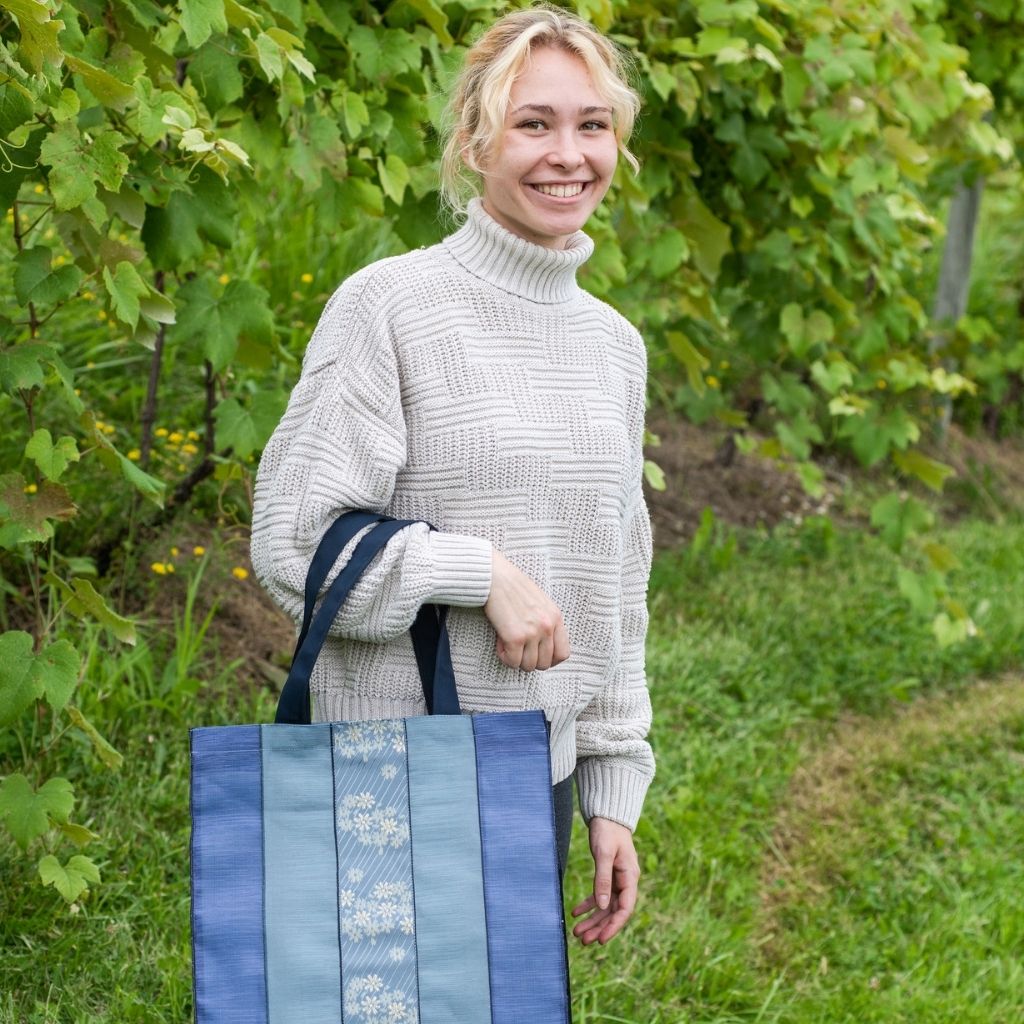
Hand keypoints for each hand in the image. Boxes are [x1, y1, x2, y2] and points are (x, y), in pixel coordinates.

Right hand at [483, 549, 570, 670]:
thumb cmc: (513, 588)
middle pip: (545, 664)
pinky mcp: (515, 637)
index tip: (537, 655)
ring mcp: (532, 633)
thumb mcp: (540, 602)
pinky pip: (512, 662)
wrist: (494, 576)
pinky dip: (504, 656)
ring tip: (508, 643)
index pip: (563, 653)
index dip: (549, 660)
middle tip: (518, 649)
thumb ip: (546, 621)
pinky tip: (500, 642)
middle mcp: (547, 626)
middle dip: (530, 661)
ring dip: (516, 659)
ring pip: (528, 666)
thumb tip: (544, 647)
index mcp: (556, 617)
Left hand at [571, 817, 639, 944]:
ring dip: (593, 920)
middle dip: (600, 927)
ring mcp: (617, 879)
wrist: (607, 815)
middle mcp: (626, 882)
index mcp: (630, 877)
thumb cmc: (608, 831)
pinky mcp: (608, 875)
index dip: (613, 926)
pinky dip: (588, 905)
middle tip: (583, 941)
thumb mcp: (604, 854)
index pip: (625, 909)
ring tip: (577, 933)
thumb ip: (603, 879)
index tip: (601, 940)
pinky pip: (599, 895)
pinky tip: (575, 913)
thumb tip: (601, 905)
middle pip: (614, 911)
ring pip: (606, 906)